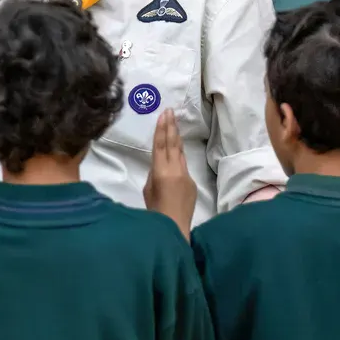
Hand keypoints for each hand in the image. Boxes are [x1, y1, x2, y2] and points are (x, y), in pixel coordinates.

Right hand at [143, 110, 196, 238]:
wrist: (175, 227)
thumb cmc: (155, 211)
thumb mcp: (148, 190)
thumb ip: (154, 175)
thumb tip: (159, 167)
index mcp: (161, 171)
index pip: (160, 145)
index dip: (161, 129)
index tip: (163, 115)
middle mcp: (176, 170)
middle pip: (173, 144)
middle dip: (171, 127)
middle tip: (170, 112)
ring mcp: (186, 176)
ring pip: (180, 153)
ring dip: (176, 138)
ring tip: (174, 125)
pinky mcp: (192, 183)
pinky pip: (183, 166)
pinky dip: (178, 157)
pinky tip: (175, 152)